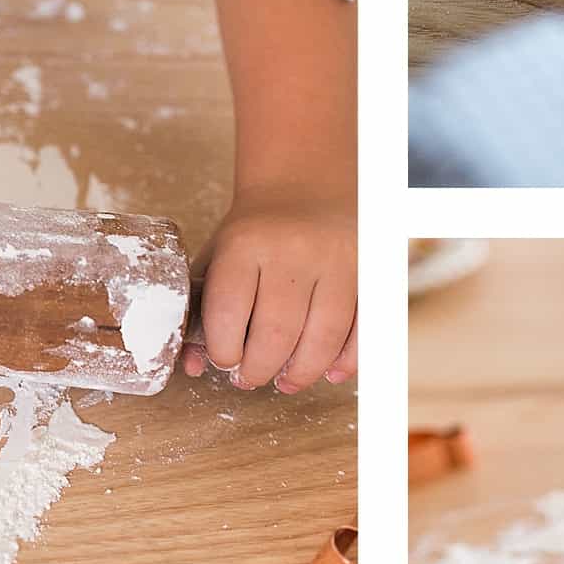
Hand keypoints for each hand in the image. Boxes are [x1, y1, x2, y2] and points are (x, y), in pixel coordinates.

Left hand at [186, 179, 357, 391]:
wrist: (306, 183)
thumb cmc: (256, 231)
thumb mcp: (219, 255)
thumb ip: (203, 309)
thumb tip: (196, 367)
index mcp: (246, 244)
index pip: (229, 313)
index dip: (223, 351)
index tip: (224, 359)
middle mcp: (293, 252)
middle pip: (276, 335)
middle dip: (259, 371)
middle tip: (251, 377)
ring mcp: (336, 261)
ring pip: (322, 339)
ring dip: (301, 374)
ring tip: (286, 381)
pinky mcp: (368, 272)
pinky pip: (363, 329)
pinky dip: (347, 361)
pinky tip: (329, 372)